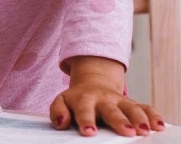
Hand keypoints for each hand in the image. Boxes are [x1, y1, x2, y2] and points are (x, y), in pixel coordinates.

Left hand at [50, 56, 164, 136]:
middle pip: (112, 111)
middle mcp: (103, 99)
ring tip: (144, 130)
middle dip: (119, 121)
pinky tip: (158, 125)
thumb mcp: (62, 102)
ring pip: (131, 108)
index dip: (86, 121)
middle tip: (127, 131)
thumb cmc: (76, 100)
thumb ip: (58, 112)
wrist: (92, 84)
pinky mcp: (132, 103)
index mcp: (84, 100)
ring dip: (139, 118)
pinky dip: (153, 115)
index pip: (84, 111)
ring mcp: (119, 101)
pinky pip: (145, 107)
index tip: (89, 131)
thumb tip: (61, 123)